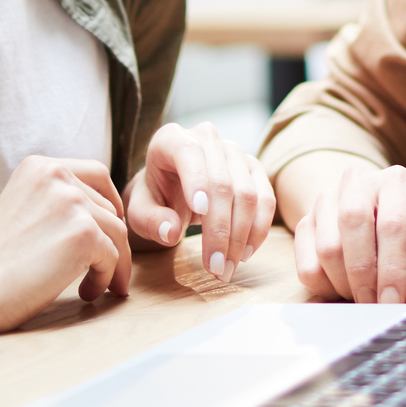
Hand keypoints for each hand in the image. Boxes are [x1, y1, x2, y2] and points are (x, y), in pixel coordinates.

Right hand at [0, 155, 132, 332]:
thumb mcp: (24, 208)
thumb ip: (56, 200)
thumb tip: (111, 212)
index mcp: (40, 166)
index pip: (97, 174)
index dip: (111, 203)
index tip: (108, 229)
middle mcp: (57, 175)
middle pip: (109, 208)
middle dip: (109, 240)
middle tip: (99, 269)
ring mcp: (71, 202)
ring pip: (117, 234)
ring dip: (111, 264)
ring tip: (92, 287)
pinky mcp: (83, 233)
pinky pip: (113, 257)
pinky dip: (105, 279)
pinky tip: (86, 292)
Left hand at [128, 122, 276, 282]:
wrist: (173, 187)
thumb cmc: (155, 197)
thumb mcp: (139, 211)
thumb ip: (150, 220)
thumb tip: (171, 232)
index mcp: (171, 139)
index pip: (189, 153)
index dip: (197, 180)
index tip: (200, 212)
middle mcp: (207, 138)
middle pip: (222, 182)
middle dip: (220, 230)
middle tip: (215, 268)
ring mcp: (235, 152)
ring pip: (247, 193)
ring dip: (241, 236)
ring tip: (228, 268)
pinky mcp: (254, 168)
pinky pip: (266, 199)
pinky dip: (258, 229)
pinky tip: (245, 253)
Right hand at [292, 163, 405, 303]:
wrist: (365, 208)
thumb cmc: (398, 229)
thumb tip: (404, 295)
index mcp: (396, 183)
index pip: (393, 224)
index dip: (393, 269)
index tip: (392, 301)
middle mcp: (358, 181)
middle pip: (353, 226)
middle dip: (364, 277)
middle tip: (373, 304)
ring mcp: (326, 199)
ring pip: (327, 249)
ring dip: (345, 285)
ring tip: (362, 297)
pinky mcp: (304, 221)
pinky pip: (307, 265)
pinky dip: (325, 288)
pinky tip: (342, 289)